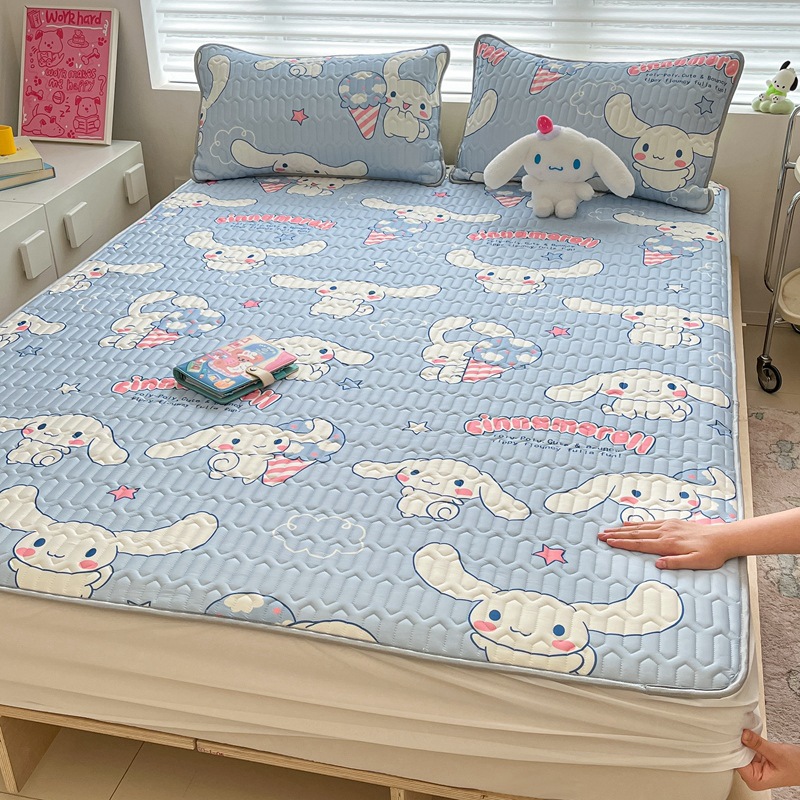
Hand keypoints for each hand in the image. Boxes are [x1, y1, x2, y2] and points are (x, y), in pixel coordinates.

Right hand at [597, 518, 732, 568]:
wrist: (724, 538)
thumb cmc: (711, 554)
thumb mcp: (696, 563)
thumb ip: (676, 563)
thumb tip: (657, 563)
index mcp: (668, 543)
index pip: (640, 544)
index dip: (623, 543)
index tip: (608, 542)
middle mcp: (665, 532)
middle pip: (636, 534)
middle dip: (617, 535)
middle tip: (600, 535)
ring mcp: (668, 526)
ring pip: (640, 527)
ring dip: (623, 529)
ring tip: (609, 530)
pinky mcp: (672, 522)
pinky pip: (649, 522)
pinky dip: (636, 523)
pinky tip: (629, 524)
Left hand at [736, 729, 799, 789]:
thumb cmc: (797, 766)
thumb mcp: (776, 753)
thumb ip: (758, 744)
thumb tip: (743, 735)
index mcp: (755, 780)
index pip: (736, 763)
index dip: (734, 749)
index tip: (732, 736)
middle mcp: (753, 776)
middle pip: (737, 757)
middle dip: (738, 744)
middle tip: (737, 730)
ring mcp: (754, 768)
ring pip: (741, 751)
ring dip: (743, 742)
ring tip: (744, 732)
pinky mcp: (757, 760)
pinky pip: (747, 749)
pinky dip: (748, 742)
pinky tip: (748, 735)